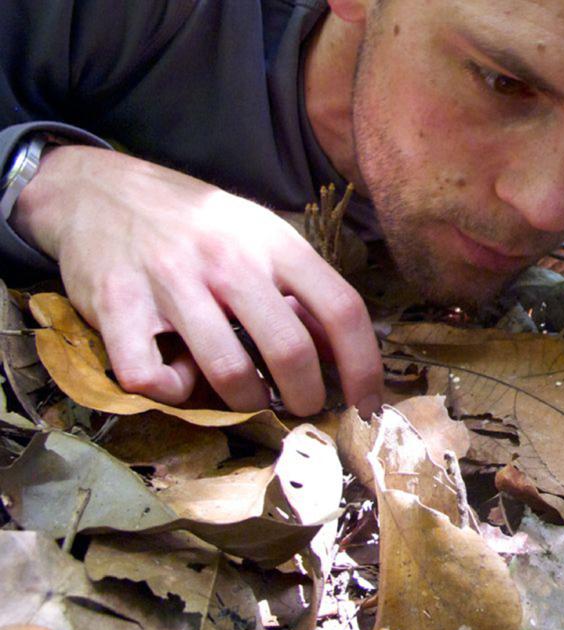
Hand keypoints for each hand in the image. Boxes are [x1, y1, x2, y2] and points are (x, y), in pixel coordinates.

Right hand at [12, 145, 382, 416]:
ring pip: (229, 371)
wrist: (99, 190)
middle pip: (291, 350)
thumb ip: (300, 293)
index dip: (364, 366)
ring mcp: (171, 280)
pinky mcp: (116, 304)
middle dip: (308, 397)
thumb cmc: (198, 225)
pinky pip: (152, 376)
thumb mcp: (260, 239)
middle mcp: (228, 259)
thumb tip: (344, 356)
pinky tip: (179, 379)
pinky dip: (172, 393)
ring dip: (249, 402)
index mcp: (275, 242)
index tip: (367, 403)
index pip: (342, 309)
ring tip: (251, 398)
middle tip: (304, 408)